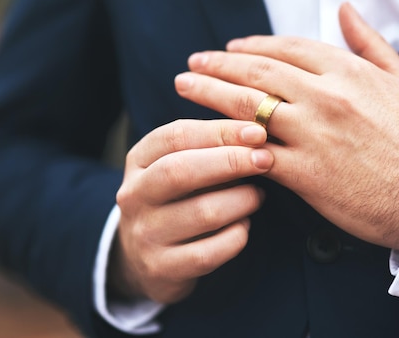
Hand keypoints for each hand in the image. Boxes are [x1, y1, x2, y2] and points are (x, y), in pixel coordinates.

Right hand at [110, 119, 272, 303]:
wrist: (140, 259)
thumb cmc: (173, 200)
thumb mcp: (176, 167)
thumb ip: (208, 148)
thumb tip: (257, 135)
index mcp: (138, 161)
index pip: (176, 136)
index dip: (220, 131)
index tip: (257, 132)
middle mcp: (134, 196)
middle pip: (181, 170)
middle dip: (230, 161)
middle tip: (265, 160)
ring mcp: (145, 234)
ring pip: (201, 212)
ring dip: (241, 200)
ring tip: (257, 195)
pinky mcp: (161, 268)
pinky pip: (208, 252)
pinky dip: (235, 236)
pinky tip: (243, 227)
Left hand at [174, 3, 398, 249]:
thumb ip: (369, 42)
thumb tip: (345, 8)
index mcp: (347, 72)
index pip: (287, 48)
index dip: (252, 45)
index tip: (228, 48)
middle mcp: (325, 98)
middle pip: (258, 72)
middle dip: (218, 65)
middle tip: (192, 63)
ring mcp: (312, 135)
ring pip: (249, 108)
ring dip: (210, 95)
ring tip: (185, 86)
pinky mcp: (304, 173)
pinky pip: (255, 154)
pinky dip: (229, 145)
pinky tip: (206, 139)